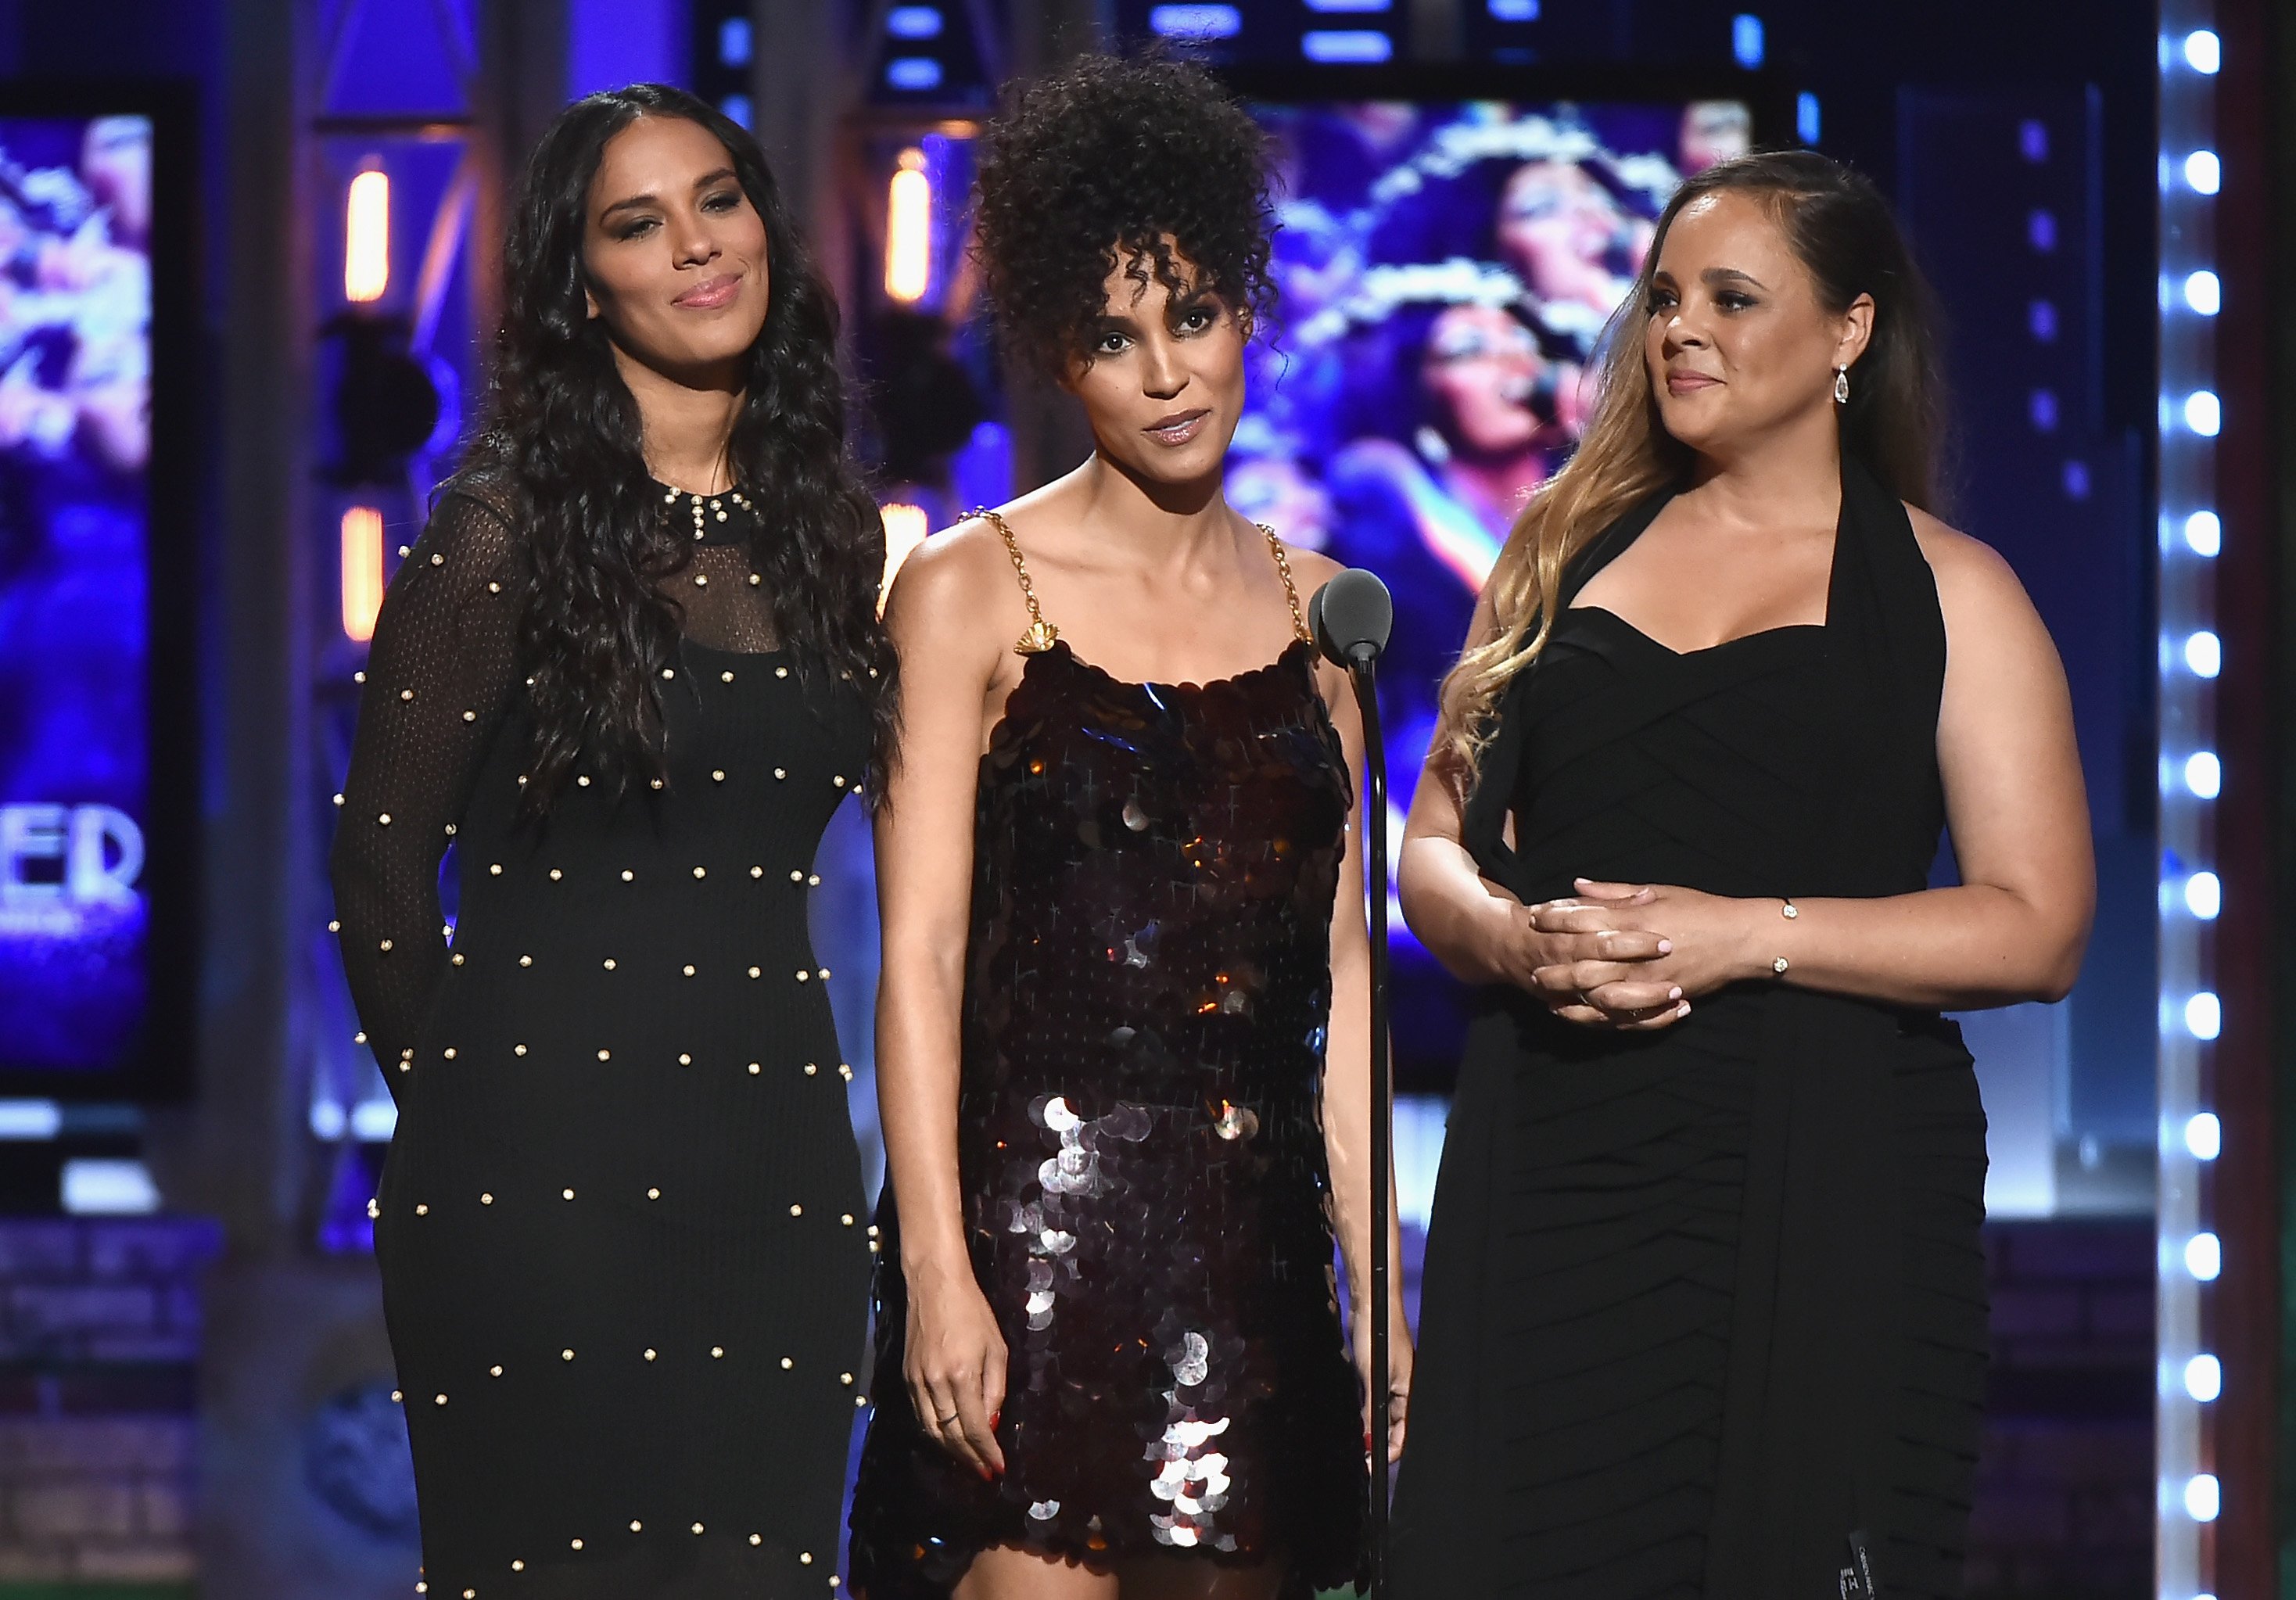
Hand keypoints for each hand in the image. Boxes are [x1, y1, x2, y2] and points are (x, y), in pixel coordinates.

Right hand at [903, 1258, 1007, 1478]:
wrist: (934, 1285)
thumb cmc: (972, 1311)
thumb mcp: (996, 1348)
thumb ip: (995, 1389)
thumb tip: (991, 1423)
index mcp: (961, 1375)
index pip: (975, 1428)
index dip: (986, 1452)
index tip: (998, 1468)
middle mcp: (935, 1383)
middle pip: (950, 1436)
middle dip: (969, 1459)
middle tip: (984, 1472)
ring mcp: (916, 1382)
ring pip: (931, 1430)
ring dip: (950, 1451)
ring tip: (968, 1462)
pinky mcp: (906, 1377)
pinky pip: (920, 1415)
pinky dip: (934, 1433)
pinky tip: (948, 1439)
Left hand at [1353, 1299, 1411, 1465]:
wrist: (1370, 1306)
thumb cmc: (1378, 1334)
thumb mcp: (1373, 1377)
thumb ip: (1371, 1410)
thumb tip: (1367, 1439)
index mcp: (1410, 1392)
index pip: (1403, 1435)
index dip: (1388, 1452)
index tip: (1372, 1466)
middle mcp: (1402, 1391)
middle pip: (1393, 1430)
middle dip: (1378, 1445)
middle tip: (1360, 1459)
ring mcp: (1389, 1383)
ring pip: (1381, 1417)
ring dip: (1370, 1430)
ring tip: (1355, 1444)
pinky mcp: (1375, 1375)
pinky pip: (1372, 1403)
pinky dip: (1364, 1414)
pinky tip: (1353, 1422)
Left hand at [1529, 879, 1765, 1024]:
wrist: (1739, 940)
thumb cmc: (1699, 910)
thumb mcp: (1657, 891)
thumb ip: (1614, 892)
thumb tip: (1577, 884)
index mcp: (1634, 919)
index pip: (1583, 918)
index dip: (1555, 918)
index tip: (1534, 917)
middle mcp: (1635, 952)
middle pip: (1582, 961)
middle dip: (1554, 964)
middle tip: (1532, 964)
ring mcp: (1646, 980)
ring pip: (1597, 993)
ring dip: (1569, 994)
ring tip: (1547, 994)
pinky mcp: (1658, 1000)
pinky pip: (1621, 1015)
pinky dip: (1596, 1017)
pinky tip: (1579, 1014)